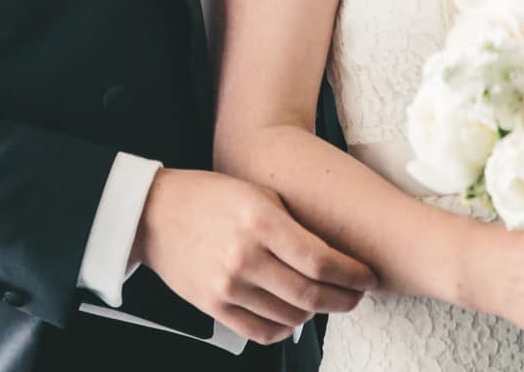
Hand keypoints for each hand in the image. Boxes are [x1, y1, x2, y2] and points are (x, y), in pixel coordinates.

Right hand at [131, 168, 376, 344]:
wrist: (155, 213)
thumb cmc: (211, 196)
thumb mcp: (256, 192)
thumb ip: (293, 223)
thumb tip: (335, 254)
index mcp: (259, 220)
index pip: (320, 260)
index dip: (352, 274)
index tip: (368, 276)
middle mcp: (244, 256)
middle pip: (310, 293)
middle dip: (344, 298)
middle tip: (357, 294)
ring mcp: (227, 285)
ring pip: (290, 316)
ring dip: (316, 313)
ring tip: (326, 301)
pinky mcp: (213, 306)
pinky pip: (260, 331)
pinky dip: (285, 328)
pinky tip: (294, 316)